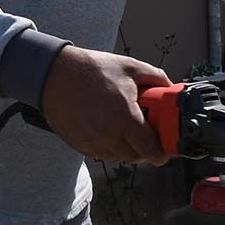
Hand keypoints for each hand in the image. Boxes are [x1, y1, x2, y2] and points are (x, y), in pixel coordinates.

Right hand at [38, 46, 170, 164]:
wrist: (54, 74)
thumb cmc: (90, 70)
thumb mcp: (130, 67)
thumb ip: (156, 78)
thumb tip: (170, 89)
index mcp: (124, 118)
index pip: (149, 149)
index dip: (160, 154)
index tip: (163, 152)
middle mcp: (108, 134)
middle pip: (135, 157)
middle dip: (144, 150)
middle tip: (146, 137)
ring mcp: (92, 142)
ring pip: (118, 157)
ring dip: (126, 149)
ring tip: (124, 129)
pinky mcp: (79, 144)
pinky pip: (100, 153)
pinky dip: (108, 146)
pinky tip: (107, 129)